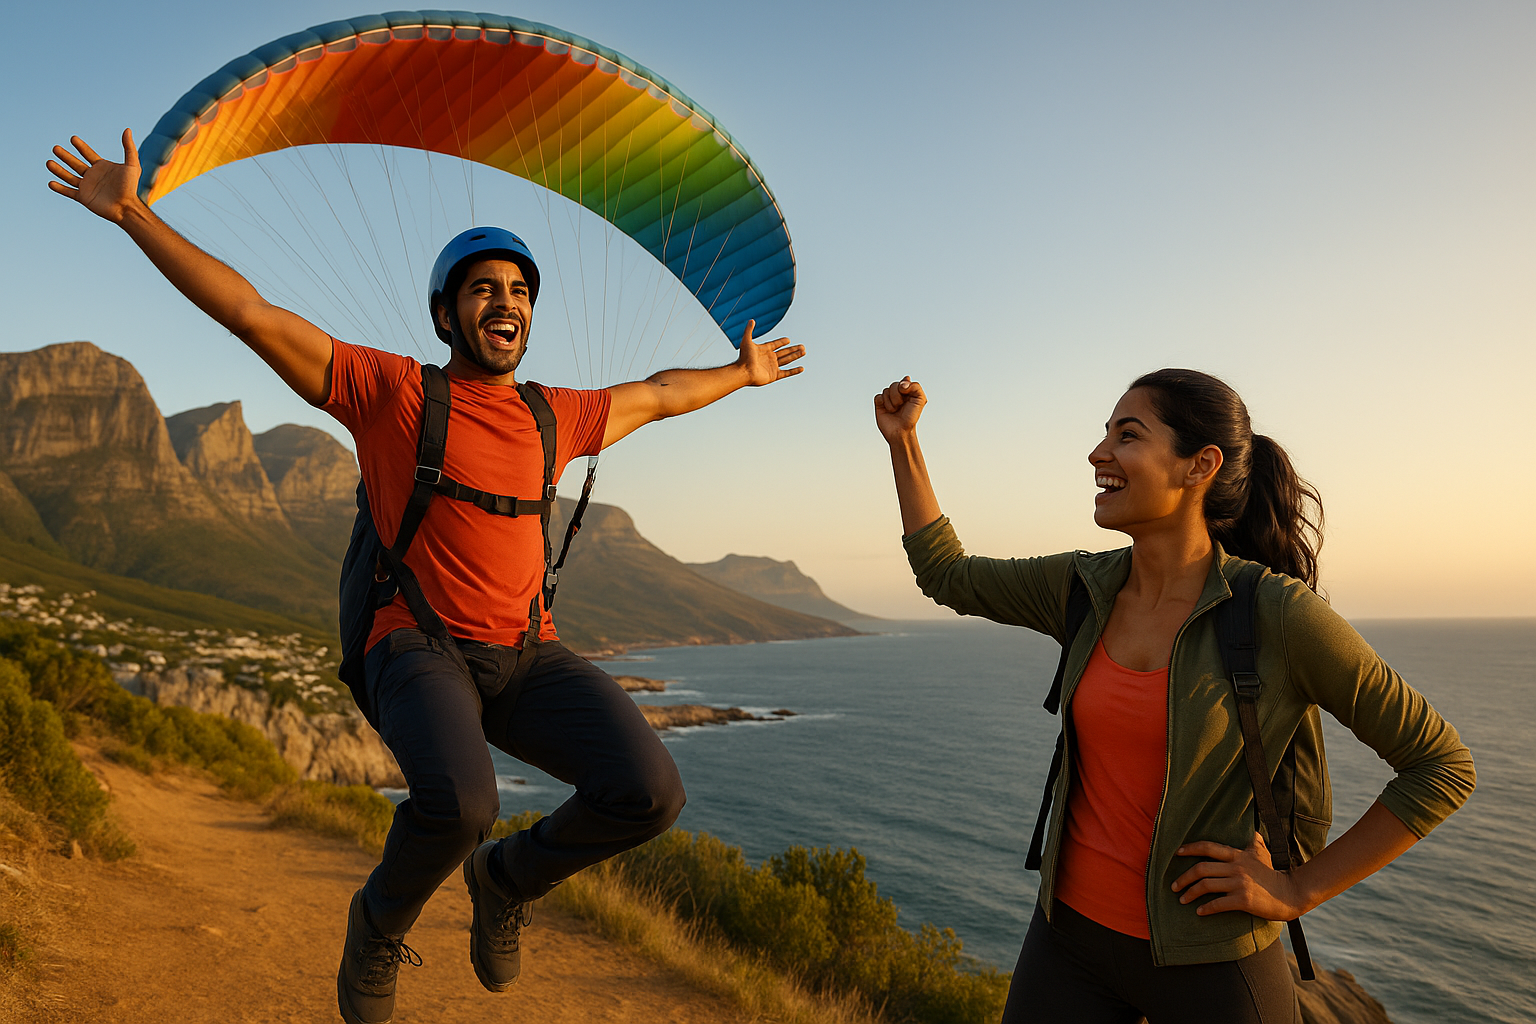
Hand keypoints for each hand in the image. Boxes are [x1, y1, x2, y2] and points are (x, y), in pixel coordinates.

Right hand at [47, 130, 141, 223]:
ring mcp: (87, 187)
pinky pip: (69, 192)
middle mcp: (93, 176)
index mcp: (102, 167)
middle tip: (55, 148)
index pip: (88, 154)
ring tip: (48, 162)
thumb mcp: (132, 165)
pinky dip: (59, 188)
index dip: (81, 146)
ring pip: (69, 177)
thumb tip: (127, 129)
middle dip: (65, 156)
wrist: (126, 207)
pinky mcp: (84, 198)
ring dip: (58, 170)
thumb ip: (129, 148)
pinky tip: (50, 183)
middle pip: (75, 164)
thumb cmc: (130, 187)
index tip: (73, 139)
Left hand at [734, 319, 805, 385]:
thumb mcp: (746, 341)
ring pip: (787, 360)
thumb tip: (751, 320)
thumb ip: (749, 330)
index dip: (781, 342)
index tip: (788, 340)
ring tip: (804, 352)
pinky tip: (801, 368)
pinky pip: (786, 373)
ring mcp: (772, 367)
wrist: (743, 372)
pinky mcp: (774, 375)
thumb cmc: (744, 357)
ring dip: (795, 356)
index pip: (775, 344)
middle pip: (784, 352)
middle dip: (793, 349)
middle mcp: (769, 358)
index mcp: (764, 350)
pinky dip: (794, 371)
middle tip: (802, 346)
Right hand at [873, 377, 926, 442]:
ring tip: (895, 410)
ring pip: (886, 391)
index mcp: (908, 391)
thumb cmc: (911, 417)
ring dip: (891, 402)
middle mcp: (898, 394)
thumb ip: (916, 387)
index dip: (905, 386)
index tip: (906, 393)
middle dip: (897, 396)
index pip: (905, 381)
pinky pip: (878, 396)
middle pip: (894, 385)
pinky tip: (887, 410)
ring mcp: (888, 398)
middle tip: (901, 405)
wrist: (901, 431)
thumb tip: (902, 384)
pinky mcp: (880, 404)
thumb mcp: (920, 400)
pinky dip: (883, 403)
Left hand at [1172, 832, 1310, 921]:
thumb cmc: (1273, 874)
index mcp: (1238, 856)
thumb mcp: (1263, 855)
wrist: (1290, 894)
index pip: (1208, 848)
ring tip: (1182, 899)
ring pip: (1206, 885)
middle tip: (1174, 885)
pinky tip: (1199, 912)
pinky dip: (1206, 908)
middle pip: (1201, 868)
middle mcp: (1236, 867)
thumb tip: (1254, 833)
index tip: (1177, 853)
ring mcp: (1239, 883)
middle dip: (1184, 877)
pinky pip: (1218, 904)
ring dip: (1190, 893)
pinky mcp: (1243, 900)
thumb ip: (1255, 843)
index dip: (1190, 848)